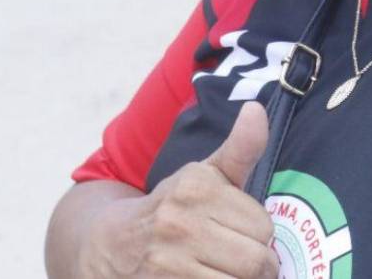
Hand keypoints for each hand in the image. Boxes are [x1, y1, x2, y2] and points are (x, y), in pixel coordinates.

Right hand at [83, 103, 277, 277]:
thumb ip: (239, 148)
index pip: (263, 227)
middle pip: (256, 261)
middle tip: (245, 264)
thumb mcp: (203, 175)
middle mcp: (180, 224)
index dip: (261, 236)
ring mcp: (167, 265)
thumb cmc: (171, 209)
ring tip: (227, 274)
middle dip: (259, 267)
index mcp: (196, 188)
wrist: (108, 247)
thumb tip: (256, 109)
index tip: (246, 236)